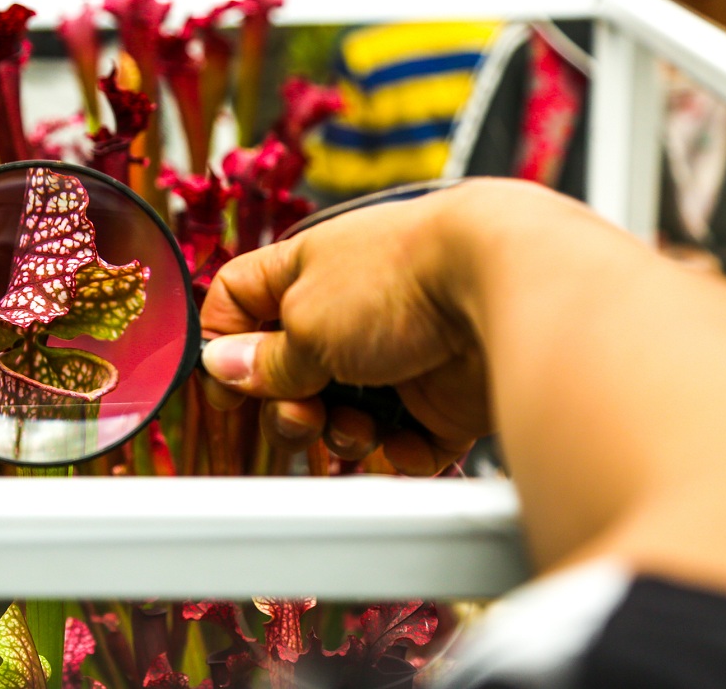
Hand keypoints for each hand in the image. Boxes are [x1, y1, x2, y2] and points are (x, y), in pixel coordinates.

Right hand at [199, 191, 491, 474]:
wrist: (501, 287)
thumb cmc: (402, 277)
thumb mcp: (307, 321)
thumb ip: (265, 358)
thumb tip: (225, 366)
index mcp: (303, 274)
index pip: (238, 304)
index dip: (224, 348)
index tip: (226, 388)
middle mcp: (347, 314)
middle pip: (290, 377)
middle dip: (288, 409)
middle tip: (304, 414)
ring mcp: (395, 356)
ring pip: (343, 417)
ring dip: (344, 434)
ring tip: (364, 427)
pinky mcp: (442, 398)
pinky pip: (405, 442)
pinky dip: (402, 450)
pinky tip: (408, 438)